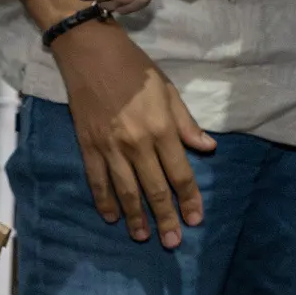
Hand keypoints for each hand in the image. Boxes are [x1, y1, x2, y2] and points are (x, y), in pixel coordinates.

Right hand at [53, 23, 215, 248]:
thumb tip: (207, 147)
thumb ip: (186, 123)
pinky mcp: (88, 146)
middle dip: (166, 218)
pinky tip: (111, 217)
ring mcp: (110, 147)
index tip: (195, 219)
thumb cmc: (134, 68)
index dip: (189, 199)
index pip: (180, 173)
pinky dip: (104, 201)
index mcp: (161, 128)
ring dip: (136, 217)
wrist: (91, 51)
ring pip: (126, 191)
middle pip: (154, 189)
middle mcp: (137, 143)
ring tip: (143, 237)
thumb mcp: (168, 90)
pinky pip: (97, 180)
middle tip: (173, 242)